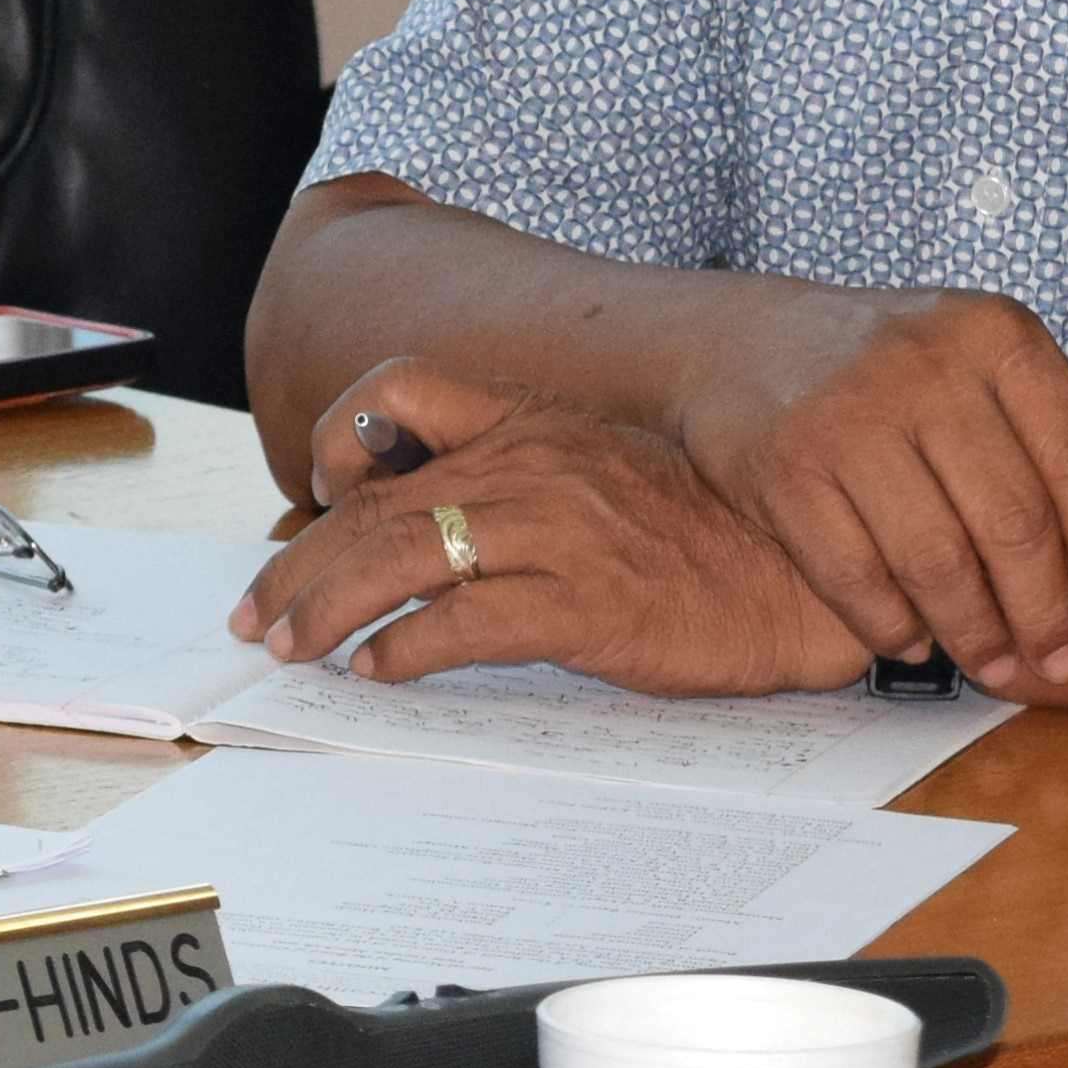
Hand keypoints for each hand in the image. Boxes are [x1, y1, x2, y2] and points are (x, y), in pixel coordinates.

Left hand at [233, 364, 876, 698]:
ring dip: (328, 607)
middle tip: (255, 611)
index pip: (399, 395)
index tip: (309, 492)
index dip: (337, 438)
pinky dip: (407, 650)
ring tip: (290, 646)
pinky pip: (466, 622)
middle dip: (300, 560)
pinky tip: (379, 672)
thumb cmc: (713, 533)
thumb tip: (433, 516)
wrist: (813, 577)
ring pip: (402, 557)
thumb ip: (524, 474)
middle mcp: (534, 466)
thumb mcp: (607, 471)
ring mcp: (559, 533)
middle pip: (378, 500)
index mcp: (536, 423)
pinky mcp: (586, 604)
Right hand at [670, 292, 1067, 689]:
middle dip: (1046, 609)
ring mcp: (846, 414)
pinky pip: (854, 572)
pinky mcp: (783, 465)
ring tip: (996, 666)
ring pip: (936, 557)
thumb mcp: (997, 371)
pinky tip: (913, 641)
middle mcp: (923, 363)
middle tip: (1062, 664)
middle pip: (1013, 519)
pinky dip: (890, 622)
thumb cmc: (899, 366)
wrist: (745, 340)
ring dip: (974, 631)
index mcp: (995, 333)